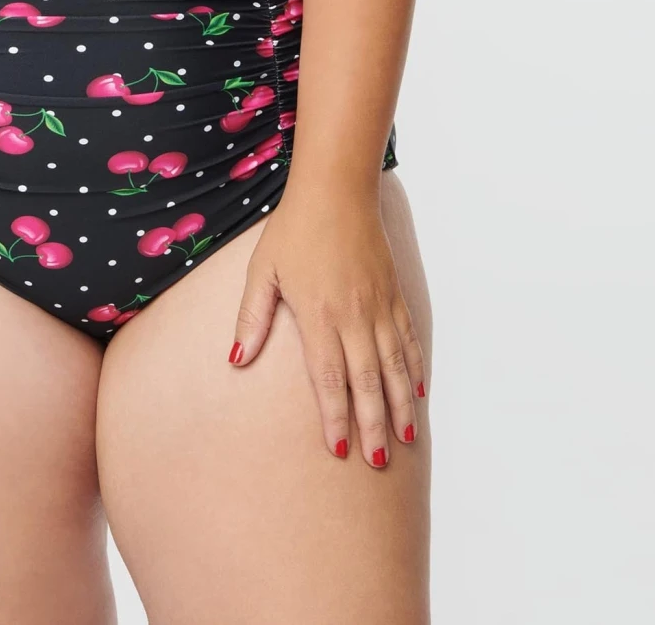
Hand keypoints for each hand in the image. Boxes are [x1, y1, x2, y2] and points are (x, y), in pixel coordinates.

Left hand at [228, 183, 425, 466]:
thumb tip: (236, 360)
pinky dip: (415, 369)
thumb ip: (252, 318)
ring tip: (405, 441)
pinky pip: (409, 340)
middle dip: (372, 427)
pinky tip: (418, 393)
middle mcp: (353, 317)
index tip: (337, 448)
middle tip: (378, 463)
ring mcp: (378, 307)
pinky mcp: (394, 295)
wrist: (336, 191)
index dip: (334, 416)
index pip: (328, 378)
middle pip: (367, 383)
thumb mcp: (262, 271)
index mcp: (318, 315)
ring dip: (400, 407)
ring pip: (394, 368)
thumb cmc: (292, 230)